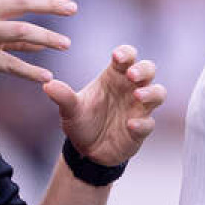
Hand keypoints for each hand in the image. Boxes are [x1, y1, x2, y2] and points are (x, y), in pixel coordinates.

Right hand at [0, 0, 76, 88]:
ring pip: (20, 30)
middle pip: (22, 1)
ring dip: (47, 36)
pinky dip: (30, 71)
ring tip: (66, 44)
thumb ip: (10, 35)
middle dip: (51, 4)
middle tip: (73, 9)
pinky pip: (9, 63)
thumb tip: (41, 43)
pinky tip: (46, 77)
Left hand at [42, 44, 164, 166]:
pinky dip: (142, 123)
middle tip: (131, 74)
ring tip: (138, 95)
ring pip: (158, 93)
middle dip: (143, 70)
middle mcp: (130, 89)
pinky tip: (131, 125)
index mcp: (114, 77)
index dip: (126, 53)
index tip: (117, 56)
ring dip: (151, 92)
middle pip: (148, 70)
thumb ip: (63, 97)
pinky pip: (149, 123)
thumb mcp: (70, 110)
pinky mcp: (141, 129)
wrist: (85, 150)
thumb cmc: (81, 122)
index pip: (127, 57)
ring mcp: (138, 108)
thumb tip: (47, 85)